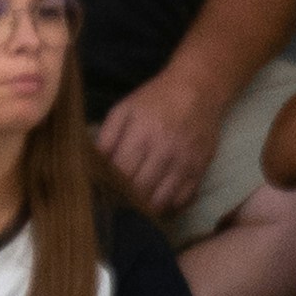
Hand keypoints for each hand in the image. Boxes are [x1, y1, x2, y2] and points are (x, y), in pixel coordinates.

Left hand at [95, 65, 225, 218]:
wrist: (198, 88)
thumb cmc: (155, 99)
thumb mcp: (124, 109)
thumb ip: (107, 137)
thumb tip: (93, 166)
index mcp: (142, 134)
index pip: (121, 173)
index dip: (110, 186)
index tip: (103, 191)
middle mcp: (165, 150)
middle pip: (140, 190)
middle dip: (125, 200)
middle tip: (116, 202)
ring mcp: (186, 162)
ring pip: (161, 201)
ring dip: (145, 208)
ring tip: (135, 205)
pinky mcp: (201, 168)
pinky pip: (183, 199)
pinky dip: (168, 205)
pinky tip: (158, 200)